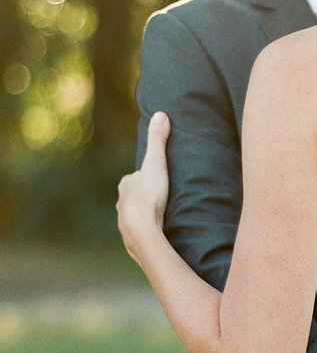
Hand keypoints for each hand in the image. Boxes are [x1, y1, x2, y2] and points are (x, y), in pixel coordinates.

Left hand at [117, 111, 170, 261]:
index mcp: (126, 185)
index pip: (133, 177)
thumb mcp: (156, 163)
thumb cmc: (149, 195)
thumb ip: (158, 140)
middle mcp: (121, 203)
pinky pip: (138, 232)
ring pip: (133, 214)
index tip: (155, 178)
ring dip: (143, 214)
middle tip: (159, 197)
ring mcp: (124, 222)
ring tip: (158, 217)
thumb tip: (161, 113)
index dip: (144, 177)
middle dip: (142, 196)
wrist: (142, 230)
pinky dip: (145, 230)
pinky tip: (154, 233)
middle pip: (132, 197)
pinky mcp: (130, 239)